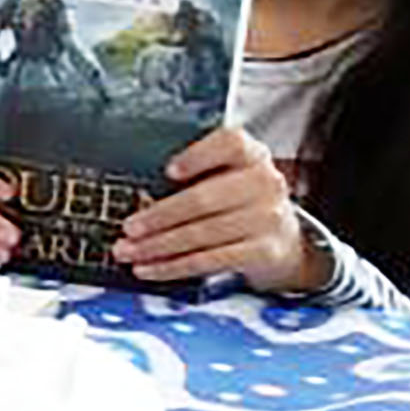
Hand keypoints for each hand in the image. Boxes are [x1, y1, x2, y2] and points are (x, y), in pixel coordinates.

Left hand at [118, 124, 323, 291]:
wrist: (281, 236)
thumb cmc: (236, 199)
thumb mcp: (223, 174)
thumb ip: (191, 175)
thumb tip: (139, 197)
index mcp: (251, 154)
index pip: (230, 143)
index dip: (197, 156)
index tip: (168, 171)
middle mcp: (265, 182)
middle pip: (205, 198)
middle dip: (160, 216)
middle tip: (128, 227)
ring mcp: (268, 218)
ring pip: (203, 234)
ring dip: (159, 246)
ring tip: (128, 251)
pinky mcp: (264, 251)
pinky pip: (211, 260)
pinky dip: (174, 266)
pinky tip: (150, 268)